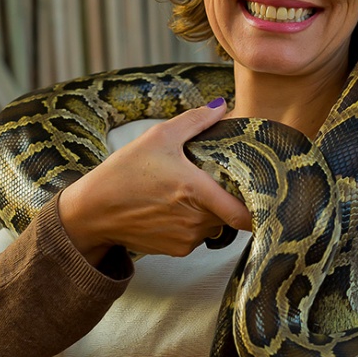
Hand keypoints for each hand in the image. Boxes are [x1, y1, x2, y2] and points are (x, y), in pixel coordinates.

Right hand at [58, 99, 251, 262]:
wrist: (92, 211)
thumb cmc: (123, 172)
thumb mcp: (159, 137)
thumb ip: (195, 120)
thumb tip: (223, 106)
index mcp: (196, 191)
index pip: (244, 214)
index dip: (260, 208)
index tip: (264, 195)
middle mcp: (195, 220)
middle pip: (231, 215)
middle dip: (228, 199)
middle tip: (217, 181)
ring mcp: (186, 239)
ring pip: (215, 226)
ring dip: (210, 212)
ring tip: (188, 193)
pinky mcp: (176, 251)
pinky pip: (198, 237)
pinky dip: (193, 224)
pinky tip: (173, 209)